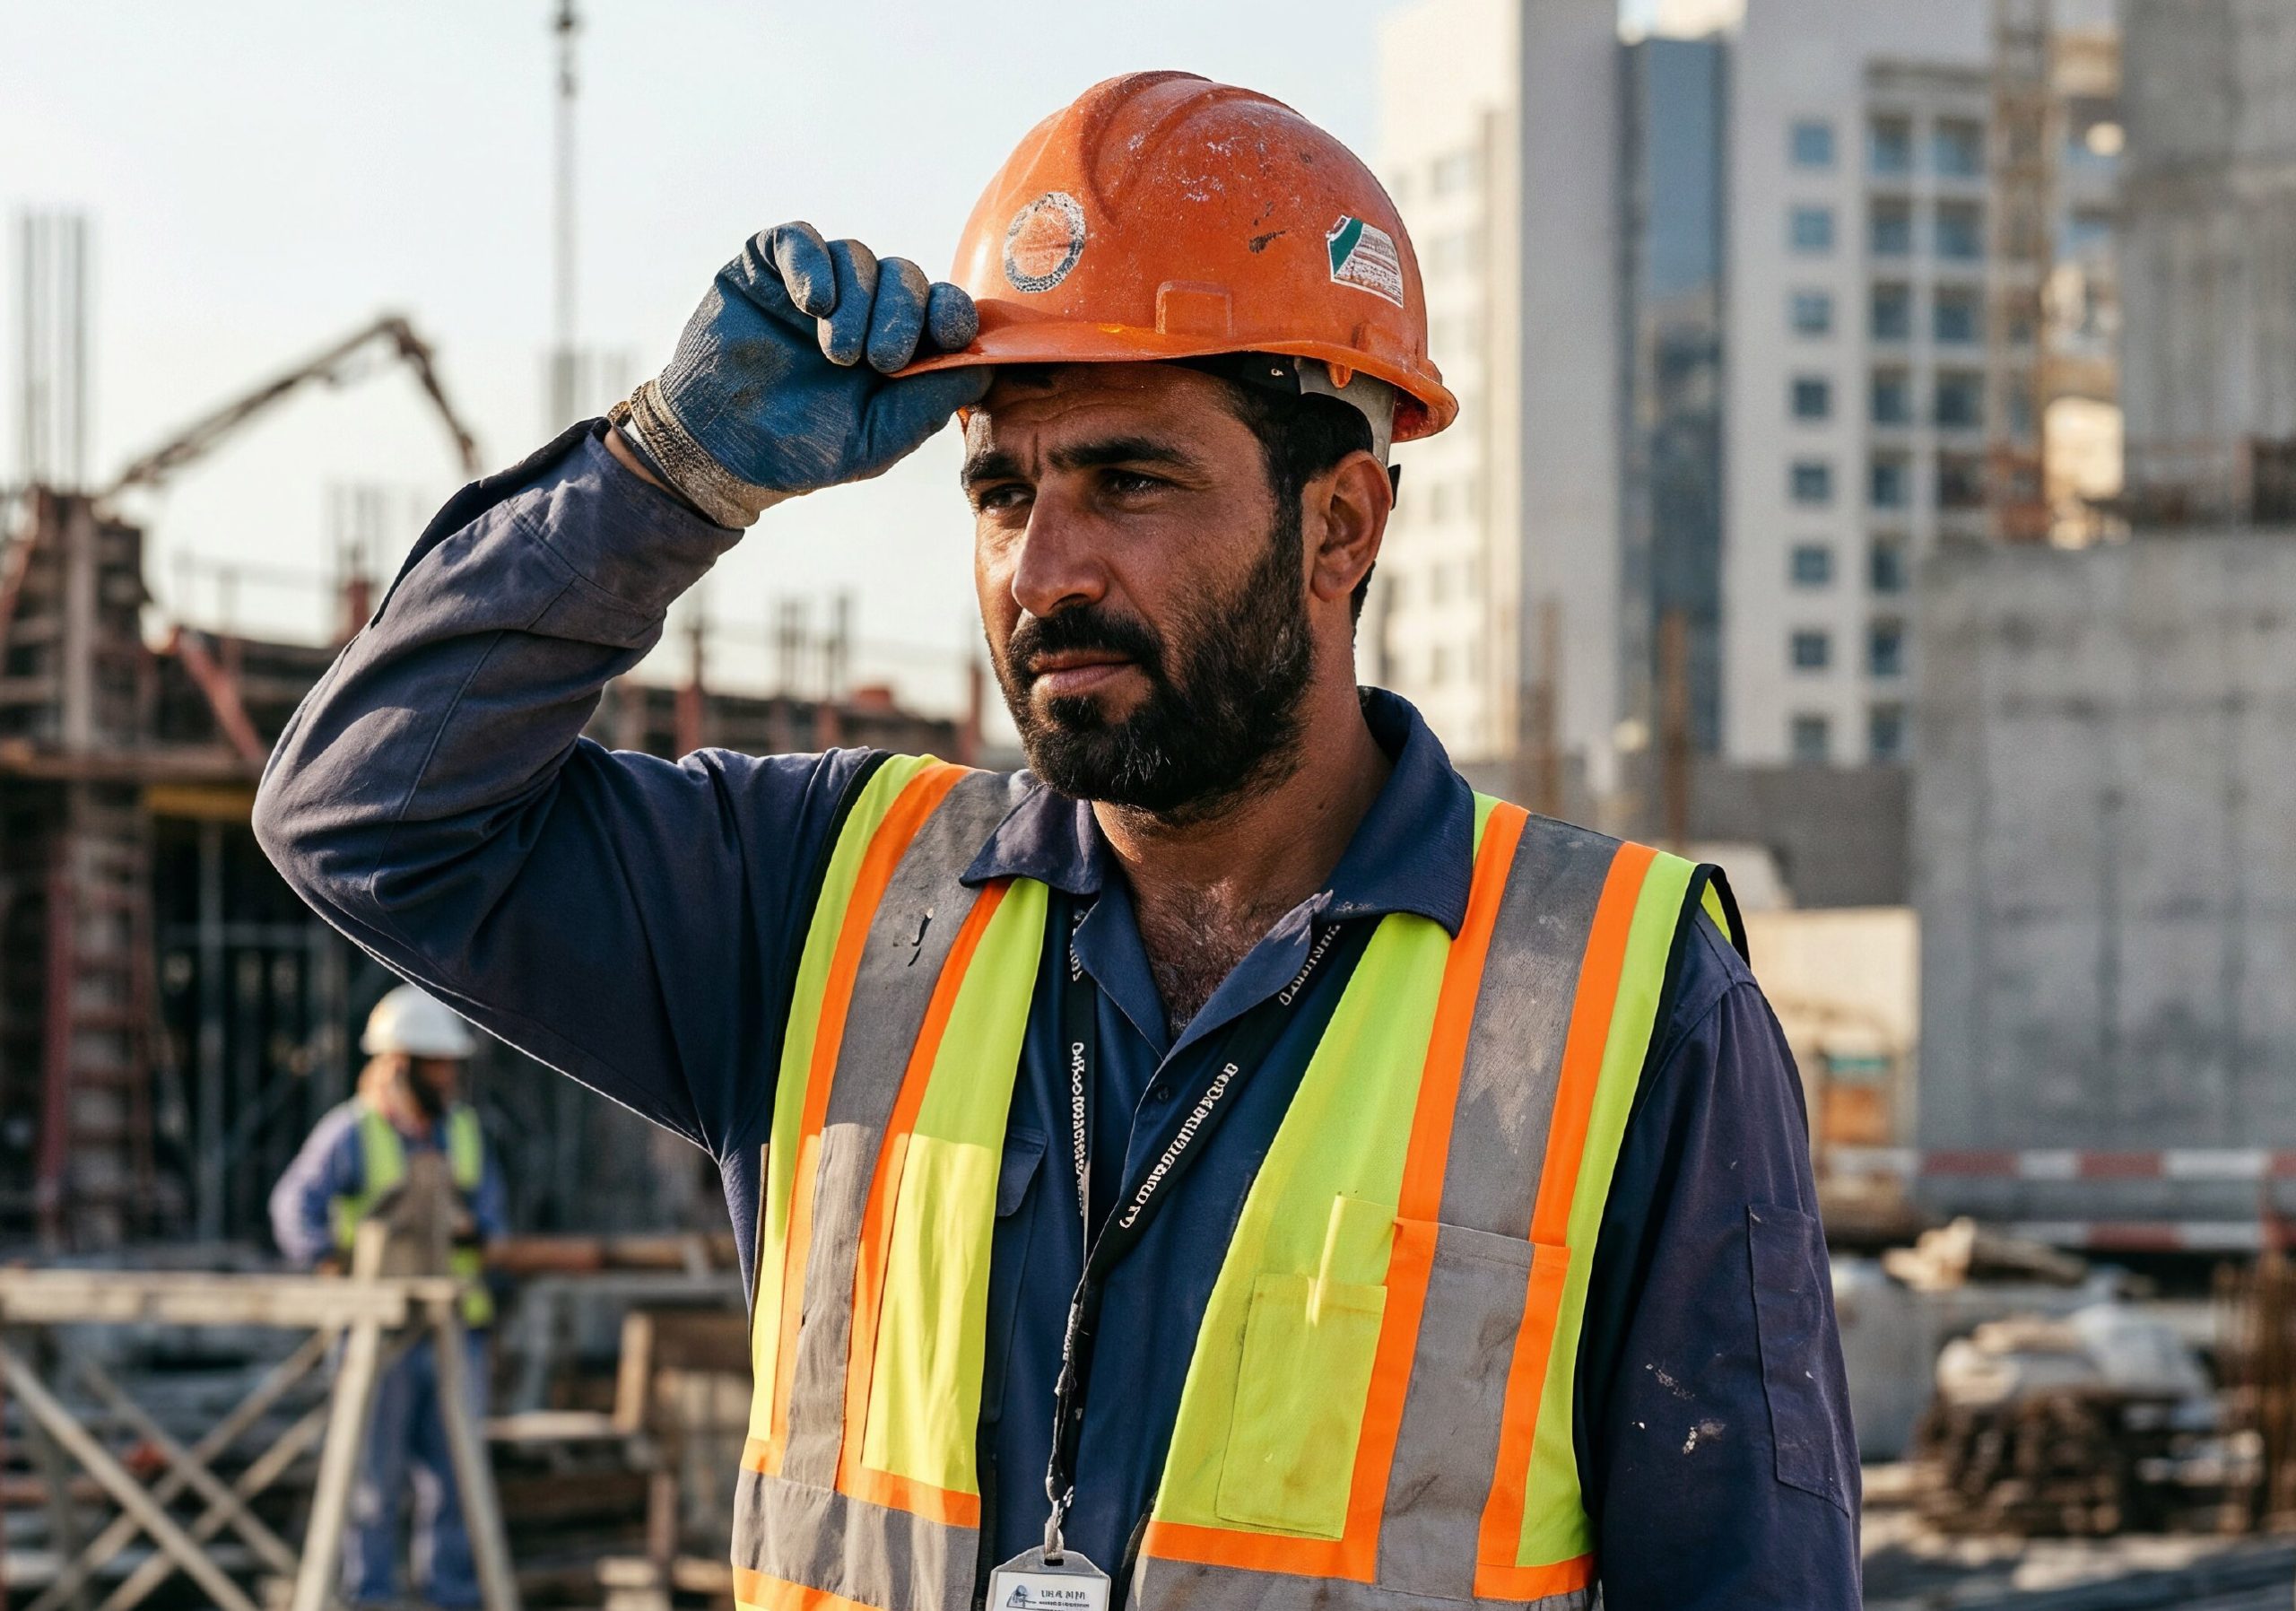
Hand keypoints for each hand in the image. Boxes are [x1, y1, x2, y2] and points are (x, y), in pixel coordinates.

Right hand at [627, 223, 988, 525]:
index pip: (941, 307)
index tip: (952, 332)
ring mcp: (815, 283)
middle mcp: (863, 307)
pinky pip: (799, 240)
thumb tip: (985, 364)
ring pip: (856, 256)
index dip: (954, 311)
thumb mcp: (878, 438)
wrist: (721, 450)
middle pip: (905, 275)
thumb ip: (929, 401)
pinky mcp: (767, 267)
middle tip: (878, 361)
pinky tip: (814, 303)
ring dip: (857, 300)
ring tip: (836, 352)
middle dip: (901, 313)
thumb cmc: (803, 448)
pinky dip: (813, 263)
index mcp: (898, 345)